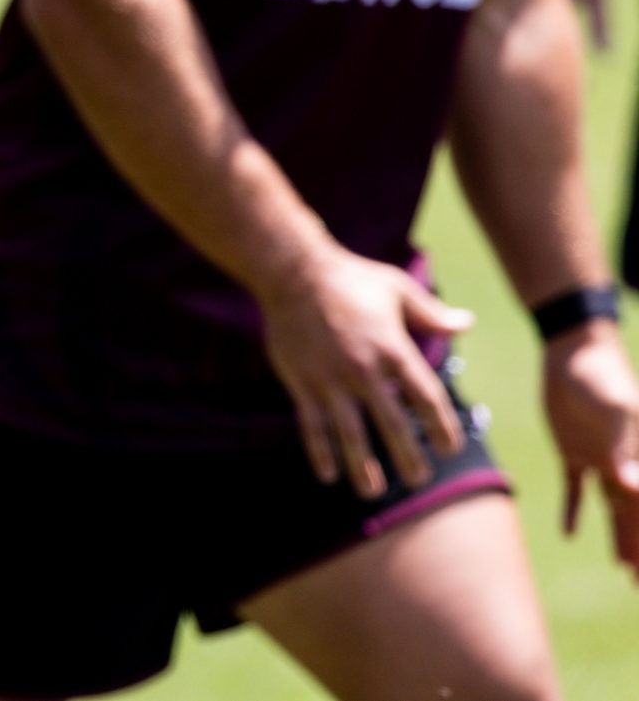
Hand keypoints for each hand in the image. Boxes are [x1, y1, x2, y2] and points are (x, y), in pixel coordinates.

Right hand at [255, 247, 472, 498]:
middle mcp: (364, 369)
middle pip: (392, 424)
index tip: (448, 449)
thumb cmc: (349, 277)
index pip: (426, 398)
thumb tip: (468, 324)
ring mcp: (330, 378)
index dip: (440, 427)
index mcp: (393, 349)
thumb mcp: (397, 288)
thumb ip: (432, 313)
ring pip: (349, 432)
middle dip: (407, 456)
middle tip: (419, 480)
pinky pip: (312, 424)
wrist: (292, 270)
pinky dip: (319, 451)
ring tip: (372, 492)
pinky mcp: (301, 381)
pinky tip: (328, 474)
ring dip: (362, 465)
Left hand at [543, 322, 638, 576]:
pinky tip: (569, 535)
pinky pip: (577, 490)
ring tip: (627, 573)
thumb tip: (632, 487)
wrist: (571, 349)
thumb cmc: (601, 374)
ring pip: (615, 511)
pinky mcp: (574, 451)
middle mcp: (628, 465)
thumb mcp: (617, 409)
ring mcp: (603, 460)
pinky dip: (573, 511)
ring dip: (621, 540)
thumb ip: (627, 448)